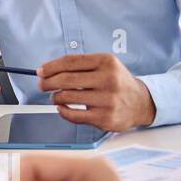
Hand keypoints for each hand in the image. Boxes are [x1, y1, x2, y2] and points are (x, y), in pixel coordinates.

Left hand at [37, 53, 155, 130]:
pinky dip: (62, 111)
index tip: (40, 71)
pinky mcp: (105, 118)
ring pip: (67, 97)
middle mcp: (109, 80)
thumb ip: (80, 65)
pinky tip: (62, 108)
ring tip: (55, 97)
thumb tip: (46, 70)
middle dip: (47, 82)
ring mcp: (107, 100)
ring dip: (54, 97)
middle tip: (41, 85)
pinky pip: (73, 115)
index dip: (50, 66)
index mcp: (106, 62)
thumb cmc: (116, 82)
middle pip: (65, 79)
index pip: (70, 61)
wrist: (141, 103)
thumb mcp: (105, 65)